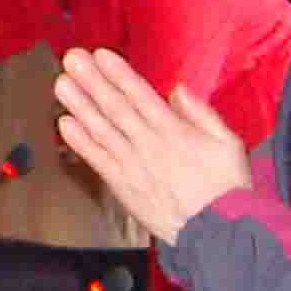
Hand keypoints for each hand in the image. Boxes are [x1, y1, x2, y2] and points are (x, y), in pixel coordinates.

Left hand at [53, 47, 250, 245]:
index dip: (119, 74)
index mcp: (175, 133)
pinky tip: (65, 124)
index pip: (141, 97)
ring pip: (102, 131)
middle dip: (93, 82)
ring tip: (62, 84)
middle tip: (72, 59)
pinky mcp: (123, 188)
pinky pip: (98, 161)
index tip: (101, 55)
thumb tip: (176, 90)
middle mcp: (149, 146)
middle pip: (116, 109)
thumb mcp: (229, 144)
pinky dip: (81, 143)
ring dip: (80, 106)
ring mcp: (133, 167)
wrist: (218, 235)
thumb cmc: (226, 189)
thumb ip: (202, 113)